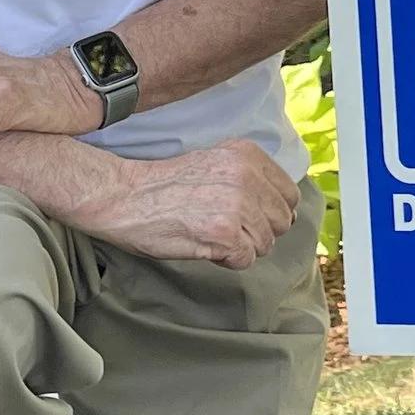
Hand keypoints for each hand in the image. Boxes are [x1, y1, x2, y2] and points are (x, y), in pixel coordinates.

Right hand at [81, 139, 302, 269]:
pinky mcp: (224, 233)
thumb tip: (284, 212)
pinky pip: (245, 260)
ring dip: (241, 247)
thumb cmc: (165, 185)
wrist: (125, 196)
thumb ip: (250, 178)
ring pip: (265, 243)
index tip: (248, 217)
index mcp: (248, 154)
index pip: (289, 194)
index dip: (270, 212)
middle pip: (281, 221)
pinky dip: (227, 260)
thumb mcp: (216, 163)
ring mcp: (237, 204)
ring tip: (210, 234)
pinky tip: (204, 245)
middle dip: (258, 232)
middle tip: (225, 228)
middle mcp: (247, 175)